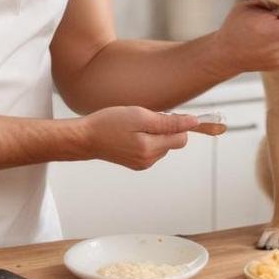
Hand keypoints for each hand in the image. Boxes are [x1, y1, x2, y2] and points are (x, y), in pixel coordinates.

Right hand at [79, 107, 197, 170]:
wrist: (85, 138)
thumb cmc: (109, 123)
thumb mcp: (140, 116)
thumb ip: (169, 122)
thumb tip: (193, 123)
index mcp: (150, 149)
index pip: (182, 138)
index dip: (177, 123)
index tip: (163, 114)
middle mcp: (149, 160)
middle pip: (173, 141)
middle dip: (164, 128)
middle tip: (144, 118)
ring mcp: (142, 164)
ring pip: (162, 145)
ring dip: (155, 133)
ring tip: (134, 126)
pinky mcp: (136, 163)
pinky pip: (152, 149)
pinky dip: (147, 139)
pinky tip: (131, 134)